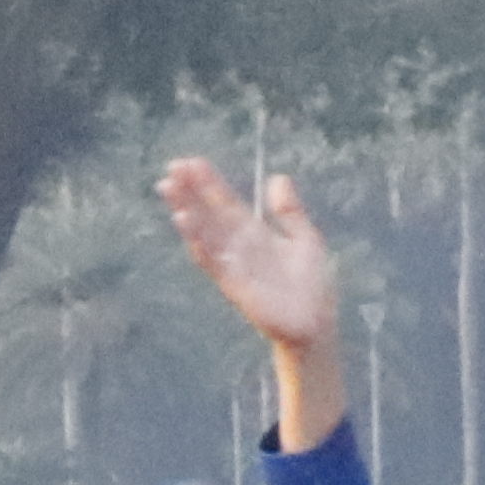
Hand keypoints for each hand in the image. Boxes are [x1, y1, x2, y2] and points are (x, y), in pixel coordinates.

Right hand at [157, 157, 346, 449]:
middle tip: (171, 168)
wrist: (315, 323)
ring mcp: (233, 265)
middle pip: (208, 214)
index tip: (190, 162)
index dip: (208, 183)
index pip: (225, 203)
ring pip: (203, 233)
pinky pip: (211, 259)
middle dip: (189, 192)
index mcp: (253, 234)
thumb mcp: (305, 237)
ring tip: (169, 189)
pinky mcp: (232, 284)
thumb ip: (289, 210)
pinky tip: (184, 221)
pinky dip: (197, 240)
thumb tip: (277, 177)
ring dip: (185, 211)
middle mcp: (238, 247)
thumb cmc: (311, 285)